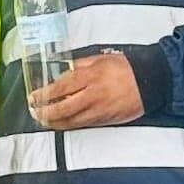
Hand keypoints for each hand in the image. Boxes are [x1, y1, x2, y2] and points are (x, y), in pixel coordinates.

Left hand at [29, 50, 145, 132]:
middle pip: (62, 109)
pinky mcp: (106, 119)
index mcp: (89, 77)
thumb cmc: (125, 67)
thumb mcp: (100, 59)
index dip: (44, 95)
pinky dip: (71, 125)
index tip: (33, 97)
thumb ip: (79, 65)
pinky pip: (84, 125)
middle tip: (35, 112)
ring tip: (45, 121)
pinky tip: (63, 124)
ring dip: (55, 122)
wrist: (150, 81)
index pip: (60, 88)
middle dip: (45, 113)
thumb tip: (62, 71)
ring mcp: (99, 110)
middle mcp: (92, 95)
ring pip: (72, 121)